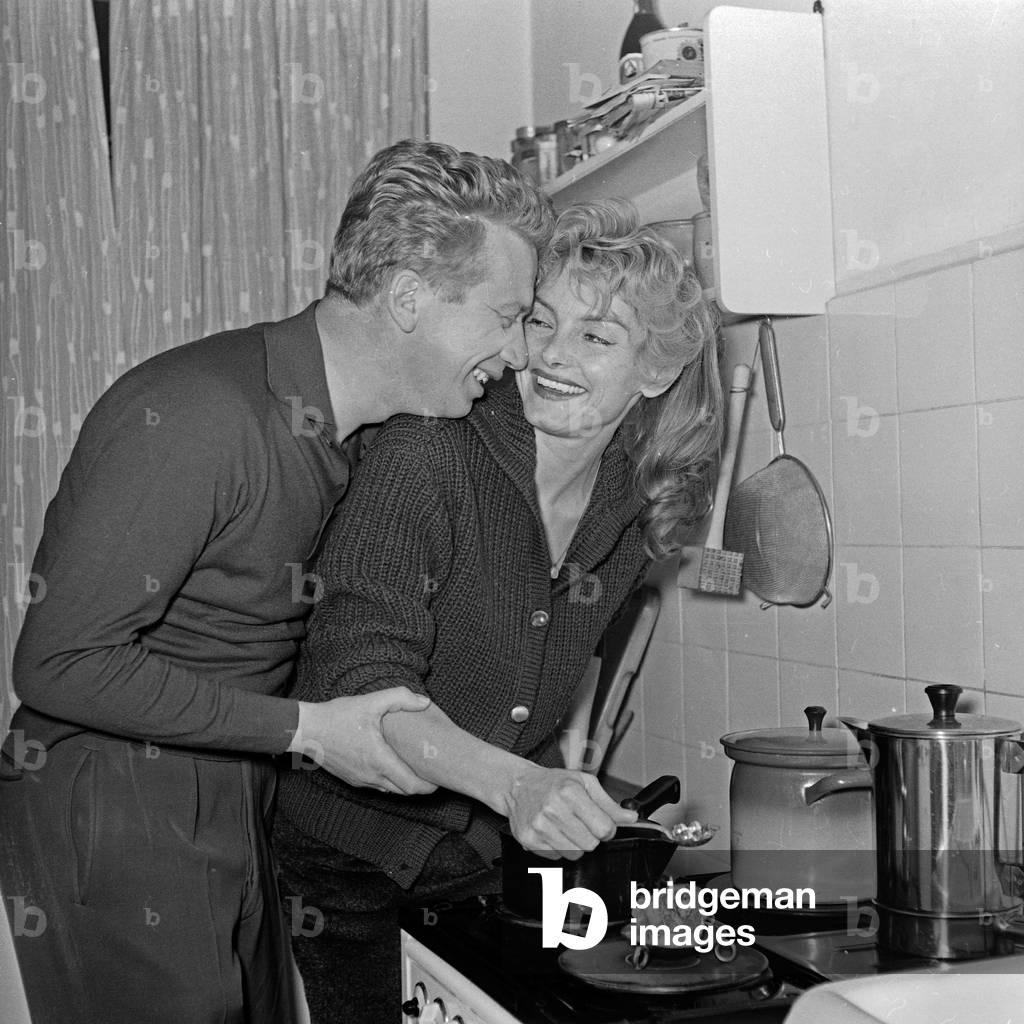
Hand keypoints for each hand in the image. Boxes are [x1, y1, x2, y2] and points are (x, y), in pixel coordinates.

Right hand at [288, 688, 436, 794]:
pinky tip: (394, 764)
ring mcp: (360, 780)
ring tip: (416, 767)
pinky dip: (390, 781)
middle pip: (404, 792)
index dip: (429, 785)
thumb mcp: (370, 701)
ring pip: (390, 790)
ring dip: (405, 783)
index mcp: (379, 760)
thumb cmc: (338, 716)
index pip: (411, 785)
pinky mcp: (352, 779)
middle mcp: (371, 776)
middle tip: (433, 772)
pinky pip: (377, 786)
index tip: (440, 776)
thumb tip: (425, 701)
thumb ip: (400, 698)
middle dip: (421, 785)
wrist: (307, 730)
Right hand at [502, 766, 637, 859]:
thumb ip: (609, 803)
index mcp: (570, 792)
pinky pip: (557, 857)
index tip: (600, 823)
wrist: (519, 785)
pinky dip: (558, 848)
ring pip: (575, 854)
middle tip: (580, 823)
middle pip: (590, 844)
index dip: (606, 828)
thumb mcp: (584, 783)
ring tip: (566, 827)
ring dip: (575, 844)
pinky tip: (553, 832)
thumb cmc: (552, 782)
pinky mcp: (529, 840)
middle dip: (590, 836)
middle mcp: (553, 809)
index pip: (603, 828)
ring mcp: (540, 826)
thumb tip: (631, 818)